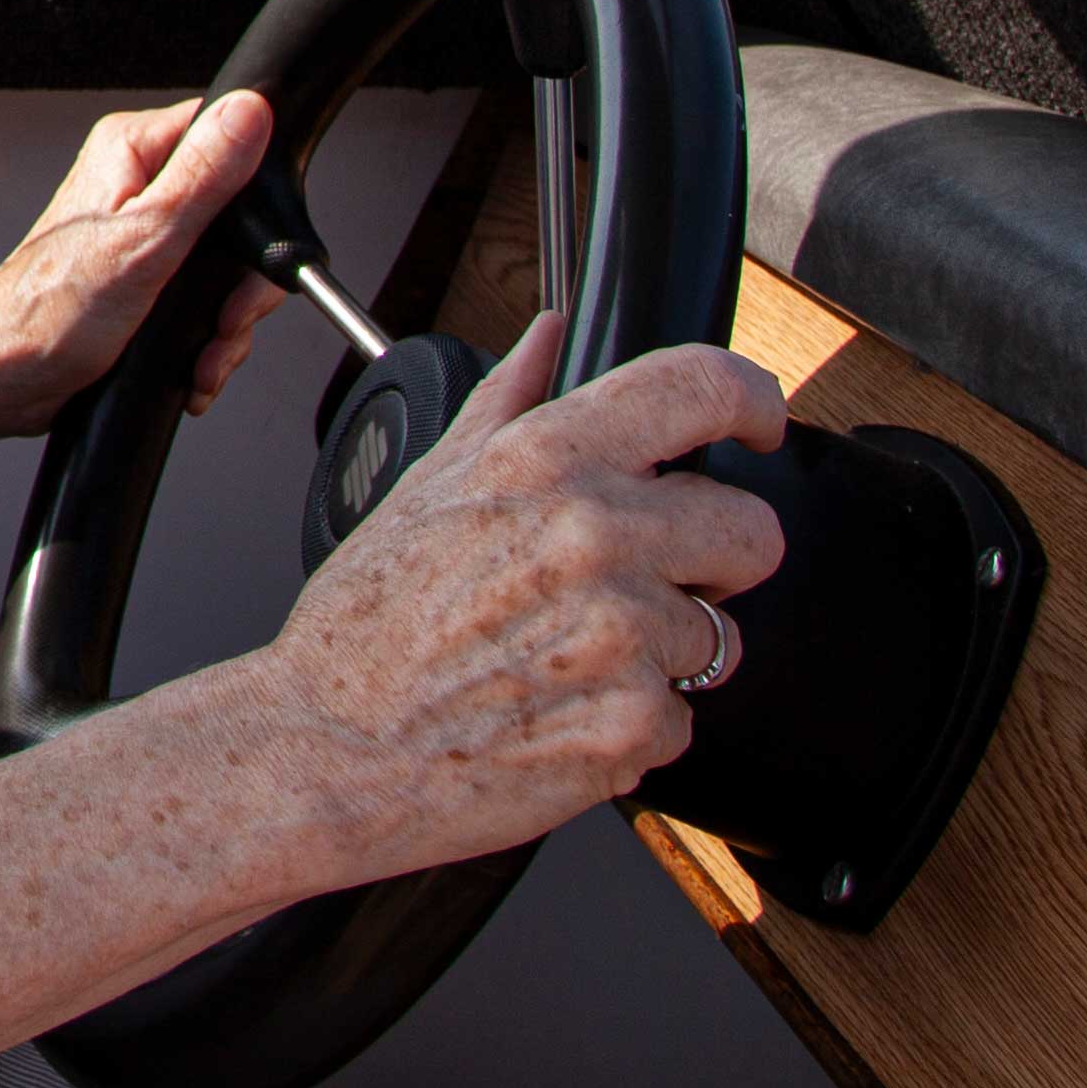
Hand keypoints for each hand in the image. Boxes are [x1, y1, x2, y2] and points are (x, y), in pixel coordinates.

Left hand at [0, 88, 288, 442]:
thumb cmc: (48, 313)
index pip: (230, 134)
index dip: (256, 196)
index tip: (248, 253)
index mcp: (132, 150)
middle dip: (239, 286)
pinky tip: (191, 365)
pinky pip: (202, 298)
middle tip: (225, 318)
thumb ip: (204, 175)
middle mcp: (136, 182)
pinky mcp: (144, 277)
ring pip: (225, 267)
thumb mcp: (144, 238)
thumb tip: (249, 109)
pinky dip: (205, 339)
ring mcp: (141, 232)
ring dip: (224, 324)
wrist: (5, 375)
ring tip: (204, 353)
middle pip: (238, 214)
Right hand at [247, 310, 787, 881]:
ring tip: (568, 660)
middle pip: (751, 530)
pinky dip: (632, 725)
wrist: (331, 750)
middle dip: (713, 562)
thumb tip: (548, 337)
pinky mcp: (634, 725)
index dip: (751, 402)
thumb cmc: (365, 628)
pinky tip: (562, 711)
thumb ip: (506, 402)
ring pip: (716, 636)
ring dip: (661, 656)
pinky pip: (683, 719)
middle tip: (643, 583)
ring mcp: (622, 634)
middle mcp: (595, 535)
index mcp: (546, 461)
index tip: (756, 426)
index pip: (702, 389)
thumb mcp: (427, 489)